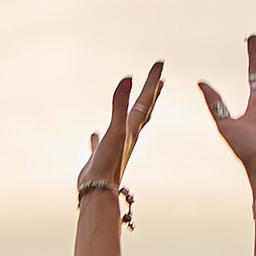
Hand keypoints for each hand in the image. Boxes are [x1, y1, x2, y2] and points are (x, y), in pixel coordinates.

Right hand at [81, 63, 161, 197]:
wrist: (98, 192)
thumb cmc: (109, 163)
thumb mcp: (116, 130)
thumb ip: (120, 104)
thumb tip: (128, 78)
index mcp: (133, 128)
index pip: (146, 99)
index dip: (152, 80)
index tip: (160, 63)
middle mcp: (128, 136)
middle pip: (143, 111)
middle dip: (151, 95)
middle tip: (160, 80)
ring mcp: (115, 147)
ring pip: (125, 125)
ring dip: (129, 112)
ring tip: (132, 103)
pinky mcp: (101, 157)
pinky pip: (102, 142)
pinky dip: (99, 136)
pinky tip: (94, 134)